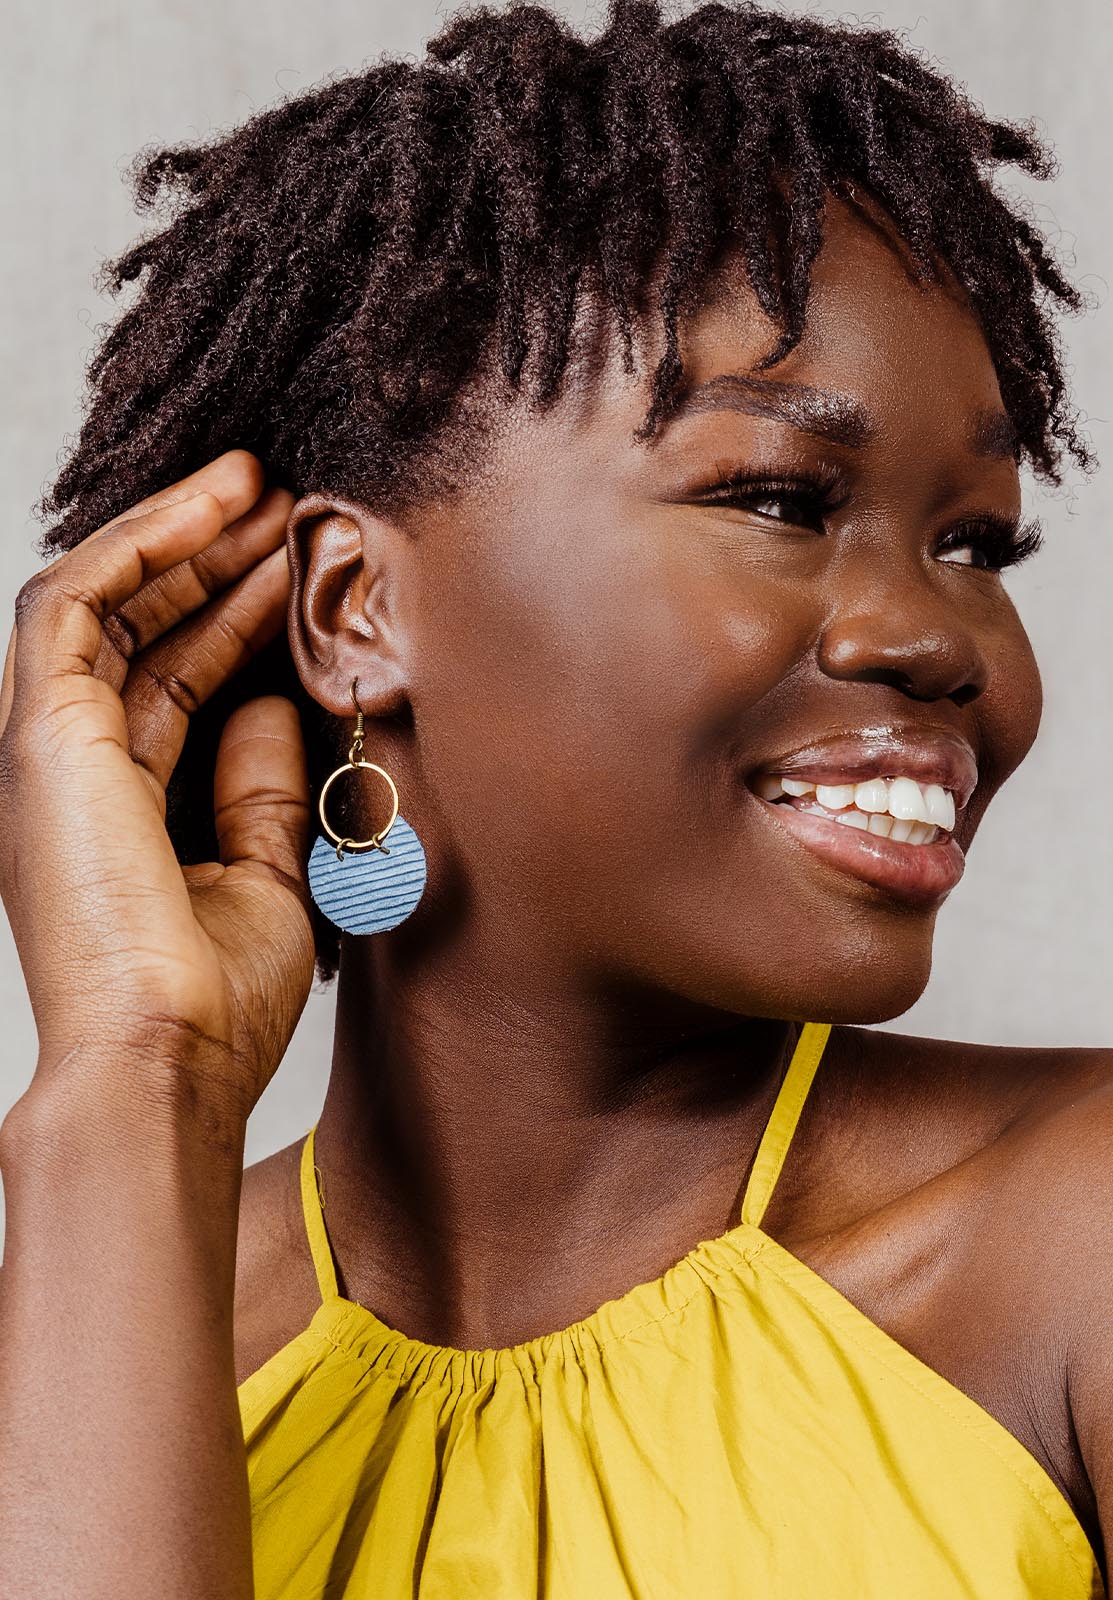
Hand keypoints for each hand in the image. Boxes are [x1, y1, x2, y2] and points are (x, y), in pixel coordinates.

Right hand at [0, 450, 314, 1125]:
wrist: (167, 1064)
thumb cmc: (215, 1003)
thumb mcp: (267, 876)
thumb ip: (260, 787)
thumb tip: (269, 700)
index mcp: (126, 808)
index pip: (176, 681)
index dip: (233, 616)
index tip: (300, 567)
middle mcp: (79, 772)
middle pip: (141, 632)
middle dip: (211, 561)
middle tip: (287, 505)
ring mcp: (51, 751)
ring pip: (104, 602)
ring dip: (180, 538)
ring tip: (259, 485)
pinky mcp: (40, 735)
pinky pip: (78, 604)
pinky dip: (142, 547)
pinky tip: (215, 508)